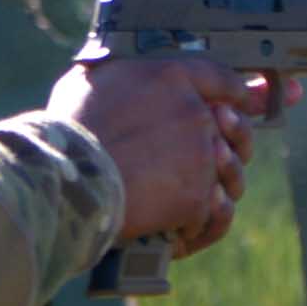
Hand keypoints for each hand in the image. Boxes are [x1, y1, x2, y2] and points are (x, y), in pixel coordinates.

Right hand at [48, 49, 270, 254]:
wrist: (62, 180)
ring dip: (219, 185)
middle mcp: (194, 112)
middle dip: (236, 142)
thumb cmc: (64, 132)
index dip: (237, 91)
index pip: (221, 77)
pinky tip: (181, 228)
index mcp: (170, 78)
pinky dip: (196, 223)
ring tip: (203, 198)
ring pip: (228, 173)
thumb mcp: (88, 83)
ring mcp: (200, 156)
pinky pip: (210, 213)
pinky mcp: (196, 196)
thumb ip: (122, 76)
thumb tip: (127, 78)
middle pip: (235, 127)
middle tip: (228, 155)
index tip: (244, 101)